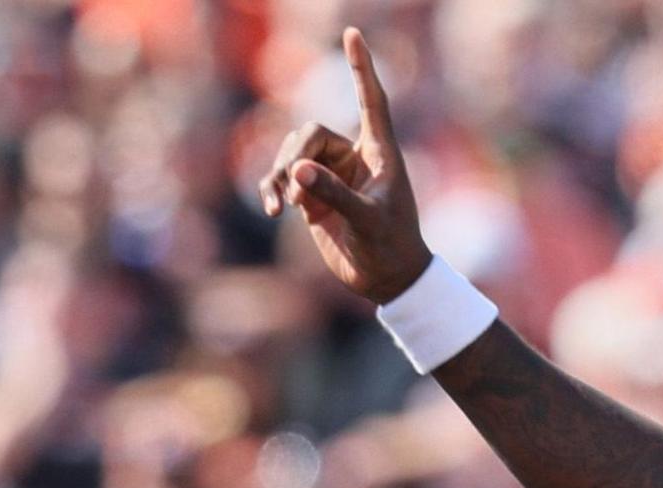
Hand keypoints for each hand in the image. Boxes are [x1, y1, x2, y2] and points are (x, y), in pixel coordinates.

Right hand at [259, 29, 429, 304]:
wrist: (386, 280)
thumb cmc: (390, 248)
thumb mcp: (367, 222)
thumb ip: (333, 194)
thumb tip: (295, 171)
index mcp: (380, 152)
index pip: (371, 100)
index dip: (361, 68)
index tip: (353, 33)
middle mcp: (354, 157)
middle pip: (310, 132)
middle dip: (294, 157)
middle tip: (294, 192)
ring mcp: (331, 174)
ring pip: (291, 154)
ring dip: (280, 176)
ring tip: (282, 208)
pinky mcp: (314, 195)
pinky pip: (283, 178)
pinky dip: (274, 189)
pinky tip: (272, 209)